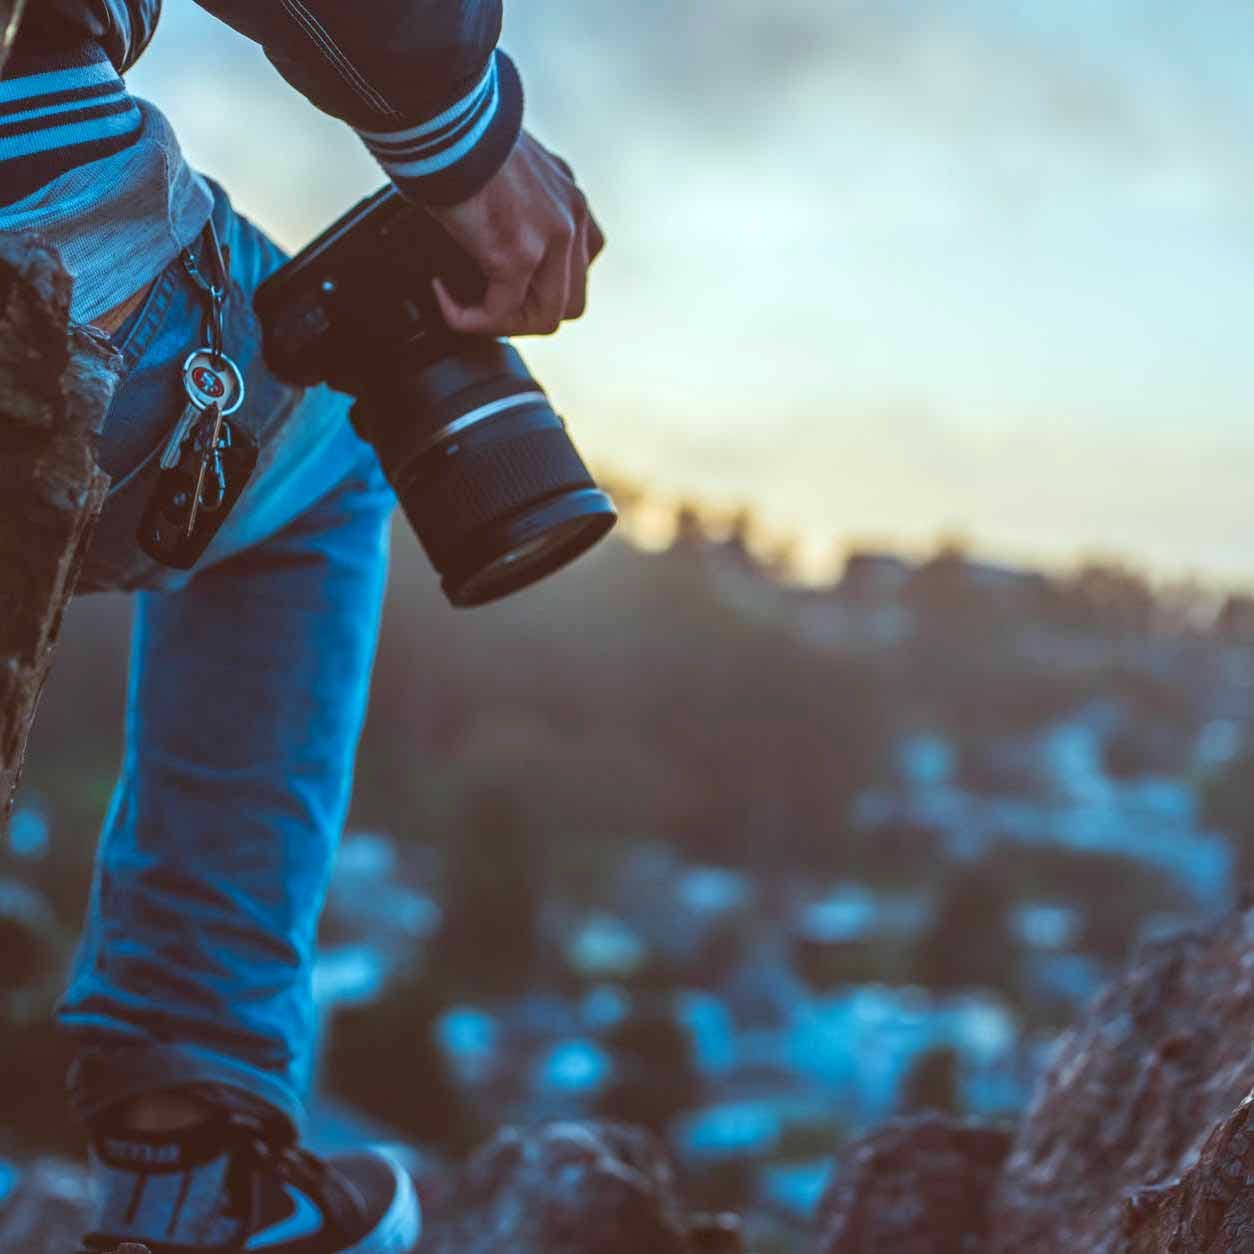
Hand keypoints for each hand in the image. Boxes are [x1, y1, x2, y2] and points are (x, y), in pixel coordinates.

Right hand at [427, 131, 604, 336]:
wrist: (440, 115)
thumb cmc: (455, 133)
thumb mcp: (502, 167)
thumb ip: (512, 202)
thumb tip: (486, 233)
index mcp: (570, 195)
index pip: (582, 265)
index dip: (546, 289)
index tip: (506, 285)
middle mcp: (572, 215)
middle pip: (571, 301)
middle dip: (528, 315)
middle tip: (485, 306)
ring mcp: (552, 236)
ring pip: (545, 317)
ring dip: (502, 323)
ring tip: (464, 307)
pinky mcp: (519, 252)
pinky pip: (500, 313)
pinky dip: (469, 318)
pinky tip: (444, 297)